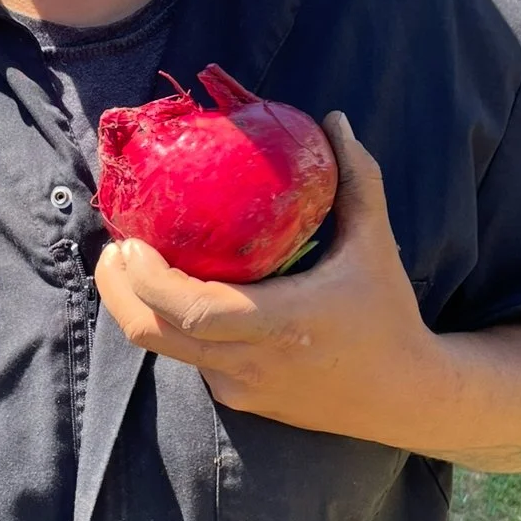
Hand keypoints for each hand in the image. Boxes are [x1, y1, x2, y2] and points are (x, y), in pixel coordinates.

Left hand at [94, 112, 446, 448]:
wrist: (405, 398)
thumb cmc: (388, 316)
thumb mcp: (375, 245)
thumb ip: (357, 180)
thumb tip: (335, 120)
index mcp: (280, 322)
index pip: (191, 311)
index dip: (146, 280)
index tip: (129, 242)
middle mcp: (249, 362)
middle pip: (154, 334)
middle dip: (119, 290)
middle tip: (115, 248)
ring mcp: (239, 387)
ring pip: (167, 348)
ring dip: (144, 306)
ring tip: (136, 262)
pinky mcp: (238, 400)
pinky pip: (191, 359)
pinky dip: (175, 325)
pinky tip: (178, 292)